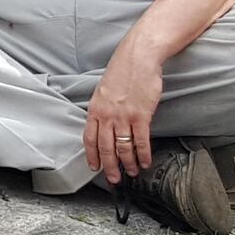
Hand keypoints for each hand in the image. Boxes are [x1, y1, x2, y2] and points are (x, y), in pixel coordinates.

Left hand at [82, 43, 165, 185]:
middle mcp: (107, 115)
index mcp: (95, 109)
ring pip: (123, 148)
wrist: (139, 57)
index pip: (89, 139)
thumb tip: (105, 124)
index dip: (92, 156)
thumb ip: (103, 108)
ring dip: (128, 164)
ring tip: (132, 171)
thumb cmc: (124, 70)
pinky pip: (141, 142)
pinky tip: (145, 161)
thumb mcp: (104, 89)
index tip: (94, 167)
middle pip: (105, 148)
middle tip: (114, 178)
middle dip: (109, 167)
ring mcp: (123, 117)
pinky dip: (143, 155)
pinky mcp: (141, 116)